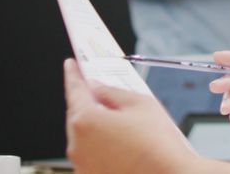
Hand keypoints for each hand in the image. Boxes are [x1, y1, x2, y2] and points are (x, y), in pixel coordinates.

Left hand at [63, 59, 198, 173]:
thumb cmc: (157, 145)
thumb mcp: (140, 104)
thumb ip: (113, 92)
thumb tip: (98, 87)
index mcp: (86, 120)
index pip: (74, 90)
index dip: (73, 74)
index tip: (71, 65)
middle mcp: (77, 144)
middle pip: (76, 114)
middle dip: (86, 101)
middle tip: (99, 90)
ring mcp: (82, 164)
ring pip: (82, 136)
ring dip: (94, 125)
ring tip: (118, 120)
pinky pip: (90, 153)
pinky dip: (99, 144)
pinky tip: (119, 141)